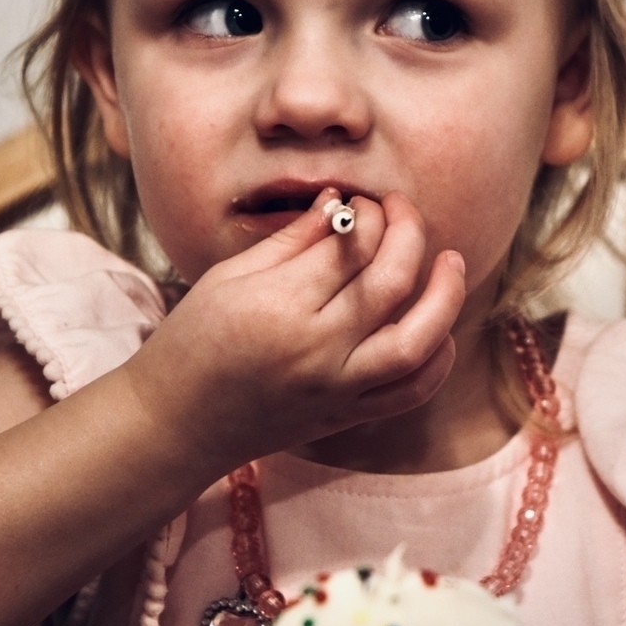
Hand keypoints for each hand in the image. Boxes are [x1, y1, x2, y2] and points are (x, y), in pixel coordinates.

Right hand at [122, 188, 466, 469]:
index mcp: (279, 304)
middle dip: (407, 233)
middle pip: (390, 281)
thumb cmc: (191, 344)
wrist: (175, 423)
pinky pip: (411, 393)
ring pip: (417, 340)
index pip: (349, 244)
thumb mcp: (228, 278)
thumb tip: (338, 202)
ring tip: (450, 261)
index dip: (366, 213)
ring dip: (444, 295)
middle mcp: (316, 348)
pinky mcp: (344, 417)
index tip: (362, 202)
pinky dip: (437, 362)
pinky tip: (440, 330)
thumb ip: (290, 241)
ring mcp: (336, 387)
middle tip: (402, 210)